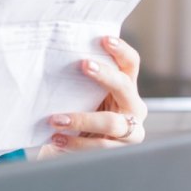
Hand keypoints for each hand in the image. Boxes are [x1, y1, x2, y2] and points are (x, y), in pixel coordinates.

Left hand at [42, 35, 145, 154]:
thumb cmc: (81, 115)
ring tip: (56, 120)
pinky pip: (99, 146)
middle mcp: (134, 107)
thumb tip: (57, 58)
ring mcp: (131, 131)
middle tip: (83, 64)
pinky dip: (76, 143)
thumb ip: (81, 82)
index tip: (104, 39)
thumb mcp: (84, 96)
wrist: (77, 149)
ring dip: (81, 119)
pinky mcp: (120, 151)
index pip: (131, 63)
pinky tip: (57, 139)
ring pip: (111, 122)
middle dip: (105, 75)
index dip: (121, 50)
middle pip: (124, 87)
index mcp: (127, 87)